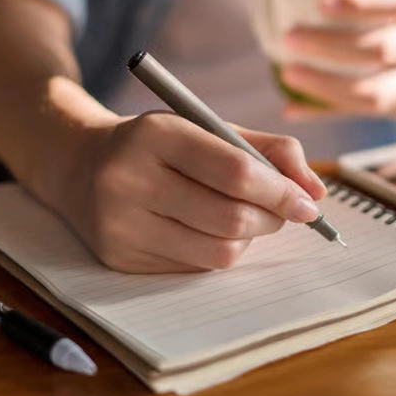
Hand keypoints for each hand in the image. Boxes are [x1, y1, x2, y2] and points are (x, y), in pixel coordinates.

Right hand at [63, 112, 326, 272]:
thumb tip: (315, 191)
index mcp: (155, 133)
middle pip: (230, 218)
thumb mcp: (208, 128)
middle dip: (272, 218)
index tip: (308, 203)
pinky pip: (194, 268)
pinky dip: (218, 251)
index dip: (281, 191)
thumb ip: (269, 150)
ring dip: (249, 239)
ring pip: (217, 252)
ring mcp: (120, 224)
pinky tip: (208, 230)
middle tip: (284, 211)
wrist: (79, 165)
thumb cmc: (161, 145)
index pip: (235, 171)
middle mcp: (129, 178)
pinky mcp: (119, 258)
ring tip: (246, 218)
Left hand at [280, 0, 395, 118]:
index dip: (362, 3)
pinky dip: (326, 110)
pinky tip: (294, 108)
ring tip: (290, 73)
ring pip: (376, 92)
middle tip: (290, 37)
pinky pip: (364, 112)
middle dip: (332, 45)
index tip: (321, 2)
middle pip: (384, 49)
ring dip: (326, 86)